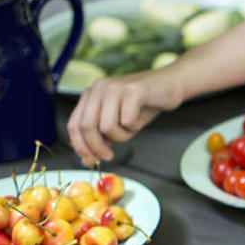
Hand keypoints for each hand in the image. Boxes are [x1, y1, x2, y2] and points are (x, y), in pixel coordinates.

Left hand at [66, 68, 184, 165]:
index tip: (91, 159)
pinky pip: (126, 121)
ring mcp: (114, 88)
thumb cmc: (145, 103)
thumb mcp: (119, 122)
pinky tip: (140, 117)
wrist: (170, 85)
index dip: (80, 146)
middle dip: (97, 147)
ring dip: (121, 136)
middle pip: (86, 126)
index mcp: (91, 95)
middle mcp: (98, 88)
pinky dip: (134, 126)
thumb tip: (88, 159)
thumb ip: (103, 137)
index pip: (74, 124)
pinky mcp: (132, 90)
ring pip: (106, 127)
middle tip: (108, 156)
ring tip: (131, 128)